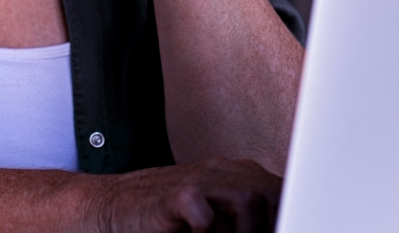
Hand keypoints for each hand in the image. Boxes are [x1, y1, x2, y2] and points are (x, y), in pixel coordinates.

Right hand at [84, 158, 280, 232]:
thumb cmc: (167, 221)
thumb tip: (279, 226)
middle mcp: (221, 173)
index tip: (286, 226)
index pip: (280, 190)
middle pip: (272, 191)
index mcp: (236, 176)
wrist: (112, 209)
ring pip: (248, 198)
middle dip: (270, 223)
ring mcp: (197, 180)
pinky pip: (201, 210)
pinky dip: (205, 228)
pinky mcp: (173, 195)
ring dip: (245, 230)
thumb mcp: (215, 223)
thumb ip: (244, 223)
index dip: (286, 214)